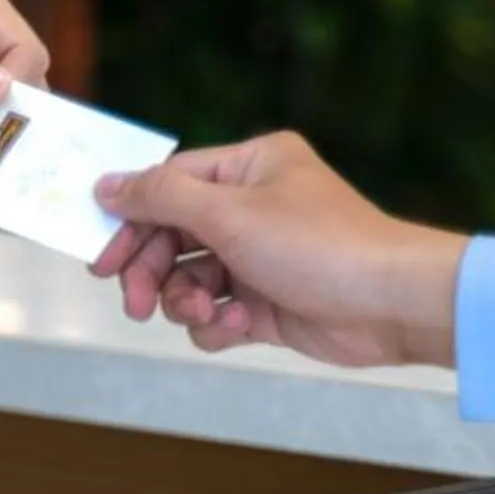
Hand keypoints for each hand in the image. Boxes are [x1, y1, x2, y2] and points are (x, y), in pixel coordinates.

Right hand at [87, 132, 467, 368]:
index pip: (168, 185)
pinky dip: (218, 324)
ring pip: (189, 278)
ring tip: (203, 314)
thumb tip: (105, 185)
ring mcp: (260, 256)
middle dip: (153, 272)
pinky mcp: (268, 302)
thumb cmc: (320, 245)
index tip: (101, 258)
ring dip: (186, 301)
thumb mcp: (229, 213)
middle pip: (171, 236)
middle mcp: (253, 206)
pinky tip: (241, 325)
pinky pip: (217, 312)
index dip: (130, 221)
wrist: (393, 306)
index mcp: (249, 168)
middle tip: (135, 302)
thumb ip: (159, 197)